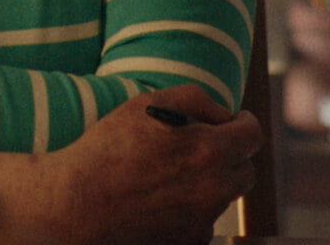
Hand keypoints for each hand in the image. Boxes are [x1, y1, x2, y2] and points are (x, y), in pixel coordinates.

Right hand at [39, 86, 264, 244]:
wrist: (77, 204)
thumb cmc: (109, 150)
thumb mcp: (148, 104)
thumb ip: (197, 99)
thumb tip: (223, 114)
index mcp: (210, 151)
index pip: (253, 135)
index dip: (244, 122)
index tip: (235, 120)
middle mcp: (214, 189)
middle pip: (245, 170)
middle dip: (231, 154)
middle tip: (205, 145)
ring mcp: (202, 220)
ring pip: (224, 196)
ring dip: (212, 181)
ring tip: (175, 172)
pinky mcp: (187, 241)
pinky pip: (204, 221)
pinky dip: (193, 209)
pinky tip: (163, 199)